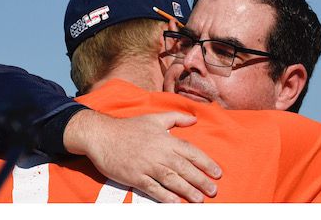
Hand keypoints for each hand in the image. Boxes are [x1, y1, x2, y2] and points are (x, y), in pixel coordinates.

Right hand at [64, 110, 221, 202]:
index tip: (217, 172)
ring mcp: (147, 166)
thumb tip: (194, 119)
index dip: (206, 163)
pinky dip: (164, 196)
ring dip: (186, 190)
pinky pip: (153, 189)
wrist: (103, 136)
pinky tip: (175, 203)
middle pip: (184, 168)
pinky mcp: (135, 177)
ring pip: (171, 180)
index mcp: (166, 139)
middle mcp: (159, 153)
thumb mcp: (155, 118)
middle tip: (213, 190)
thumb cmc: (130, 127)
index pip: (191, 152)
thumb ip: (176, 118)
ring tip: (199, 199)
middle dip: (201, 180)